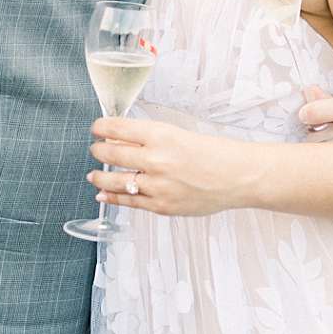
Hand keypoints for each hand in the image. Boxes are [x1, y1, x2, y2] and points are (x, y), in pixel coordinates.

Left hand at [87, 117, 254, 216]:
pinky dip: (113, 198)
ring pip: (115, 181)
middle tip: (95, 149)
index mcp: (161, 135)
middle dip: (98, 150)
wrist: (239, 177)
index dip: (101, 127)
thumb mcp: (180, 134)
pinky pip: (129, 202)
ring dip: (99, 178)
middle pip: (111, 154)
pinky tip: (104, 195)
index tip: (96, 128)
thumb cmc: (214, 153)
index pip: (118, 128)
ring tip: (93, 175)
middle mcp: (156, 160)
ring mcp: (157, 185)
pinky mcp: (162, 206)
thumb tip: (119, 140)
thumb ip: (150, 139)